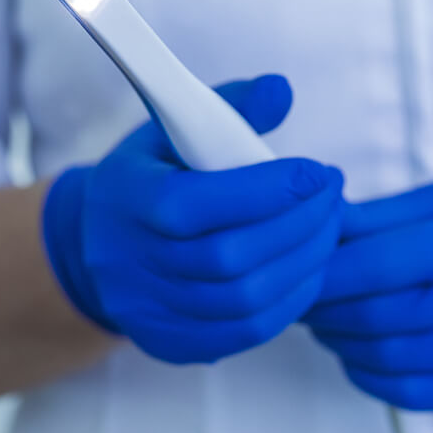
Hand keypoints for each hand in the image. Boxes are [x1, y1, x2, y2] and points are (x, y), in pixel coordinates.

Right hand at [43, 75, 344, 363]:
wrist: (98, 244)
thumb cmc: (151, 177)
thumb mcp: (174, 129)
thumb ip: (230, 106)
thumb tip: (282, 90)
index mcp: (127, 200)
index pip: (198, 204)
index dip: (268, 190)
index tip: (317, 172)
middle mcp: (130, 264)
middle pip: (230, 258)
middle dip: (300, 224)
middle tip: (334, 196)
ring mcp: (150, 312)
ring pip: (246, 300)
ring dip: (305, 262)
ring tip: (330, 228)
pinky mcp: (172, 342)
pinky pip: (247, 332)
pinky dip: (291, 300)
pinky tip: (310, 267)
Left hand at [305, 165, 432, 409]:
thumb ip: (379, 218)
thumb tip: (319, 228)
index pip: (376, 265)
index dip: (323, 272)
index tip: (296, 268)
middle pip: (376, 317)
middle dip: (322, 309)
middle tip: (301, 295)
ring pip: (389, 360)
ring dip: (340, 342)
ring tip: (325, 320)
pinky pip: (417, 394)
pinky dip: (372, 377)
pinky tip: (358, 353)